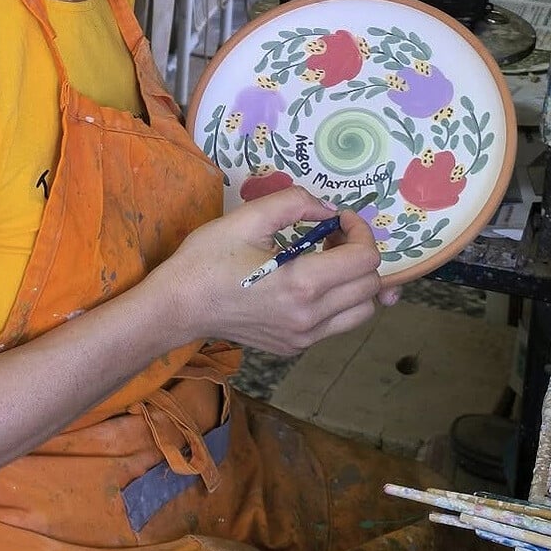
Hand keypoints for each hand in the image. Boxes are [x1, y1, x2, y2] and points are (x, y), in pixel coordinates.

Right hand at [157, 186, 387, 356]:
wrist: (179, 305)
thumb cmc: (209, 258)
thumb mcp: (247, 218)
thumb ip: (294, 202)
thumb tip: (327, 209)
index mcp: (303, 283)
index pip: (365, 260)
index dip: (360, 231)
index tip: (339, 219)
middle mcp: (311, 317)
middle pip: (371, 287)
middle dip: (359, 254)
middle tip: (330, 237)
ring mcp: (304, 337)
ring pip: (362, 312)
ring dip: (355, 283)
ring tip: (326, 262)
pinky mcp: (295, 347)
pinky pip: (336, 325)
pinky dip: (336, 302)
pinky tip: (307, 284)